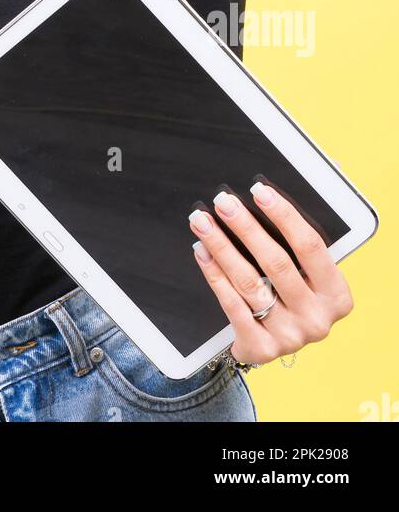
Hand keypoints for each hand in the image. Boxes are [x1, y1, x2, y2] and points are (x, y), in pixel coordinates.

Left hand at [189, 182, 353, 367]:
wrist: (278, 341)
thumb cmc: (292, 295)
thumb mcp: (309, 277)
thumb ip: (295, 247)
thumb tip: (261, 199)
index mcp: (337, 296)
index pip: (310, 246)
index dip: (284, 215)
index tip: (259, 191)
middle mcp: (316, 319)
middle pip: (276, 262)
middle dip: (245, 227)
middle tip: (223, 202)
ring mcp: (290, 336)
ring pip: (249, 281)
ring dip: (222, 246)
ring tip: (203, 222)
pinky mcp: (262, 348)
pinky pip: (232, 304)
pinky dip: (214, 274)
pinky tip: (202, 252)